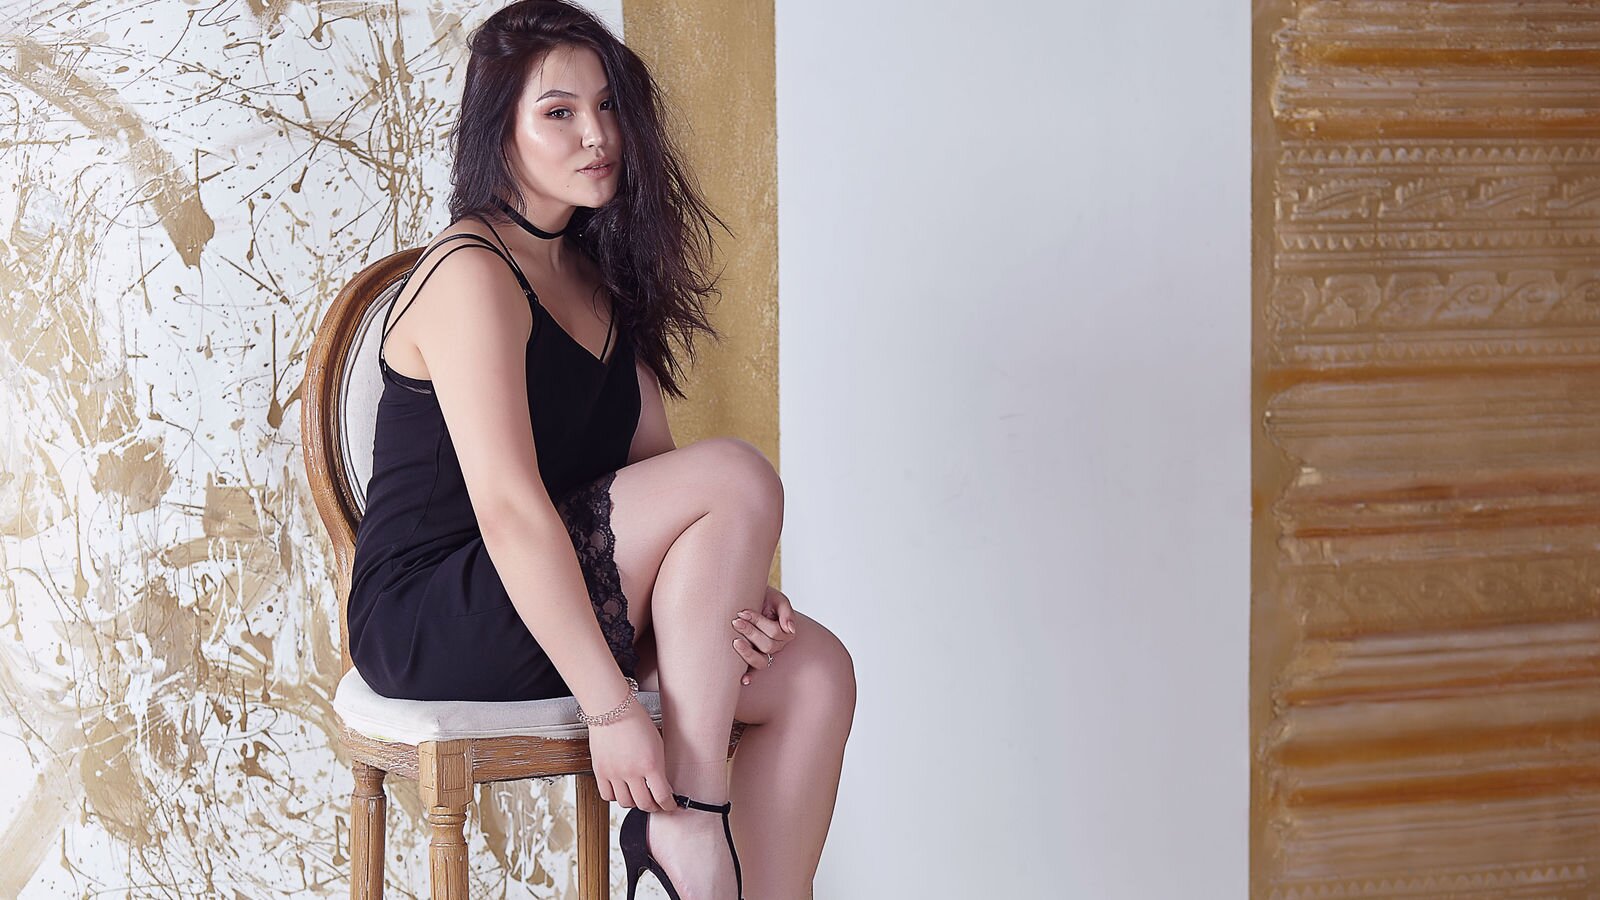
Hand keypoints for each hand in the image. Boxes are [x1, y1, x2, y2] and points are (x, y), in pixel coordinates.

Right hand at [585, 689, 676, 811]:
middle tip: (656, 803)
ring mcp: (614, 773)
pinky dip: (615, 796)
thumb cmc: (636, 721)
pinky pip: (607, 795)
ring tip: (638, 796)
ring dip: (634, 802)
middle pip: (644, 804)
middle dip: (653, 806)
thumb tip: (663, 785)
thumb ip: (659, 767)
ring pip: (625, 803)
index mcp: (651, 765)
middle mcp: (632, 772)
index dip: (669, 805)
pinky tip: (621, 790)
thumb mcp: (657, 744)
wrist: (613, 709)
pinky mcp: (600, 771)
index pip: (662, 797)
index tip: (671, 805)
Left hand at [731, 585, 797, 685]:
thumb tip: (790, 630)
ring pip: (760, 661)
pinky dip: (749, 677)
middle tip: (735, 621)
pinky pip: (753, 672)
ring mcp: (764, 654)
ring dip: (747, 653)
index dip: (758, 622)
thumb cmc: (764, 598)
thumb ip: (786, 612)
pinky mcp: (752, 658)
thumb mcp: (777, 599)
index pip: (774, 632)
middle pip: (767, 646)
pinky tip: (743, 680)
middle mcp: (777, 646)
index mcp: (785, 632)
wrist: (747, 596)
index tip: (742, 612)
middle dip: (750, 633)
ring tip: (735, 641)